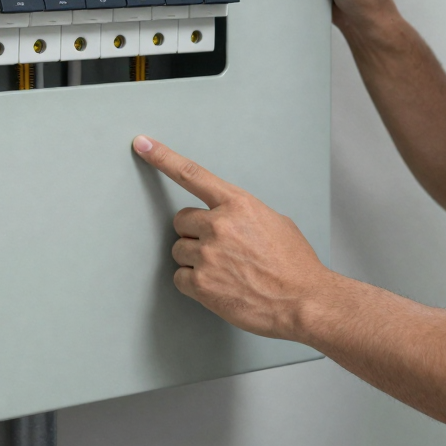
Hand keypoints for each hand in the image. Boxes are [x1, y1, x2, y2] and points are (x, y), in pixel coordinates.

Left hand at [133, 134, 333, 339]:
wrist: (303, 301)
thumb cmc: (294, 264)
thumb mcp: (275, 222)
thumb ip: (243, 213)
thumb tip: (228, 217)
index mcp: (238, 204)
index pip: (191, 174)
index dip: (163, 157)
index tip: (142, 144)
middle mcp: (219, 225)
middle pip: (180, 220)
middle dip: (194, 232)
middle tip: (219, 248)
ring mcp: (208, 255)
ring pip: (178, 249)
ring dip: (195, 259)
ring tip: (225, 270)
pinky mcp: (202, 284)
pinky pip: (179, 278)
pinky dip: (193, 284)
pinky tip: (218, 286)